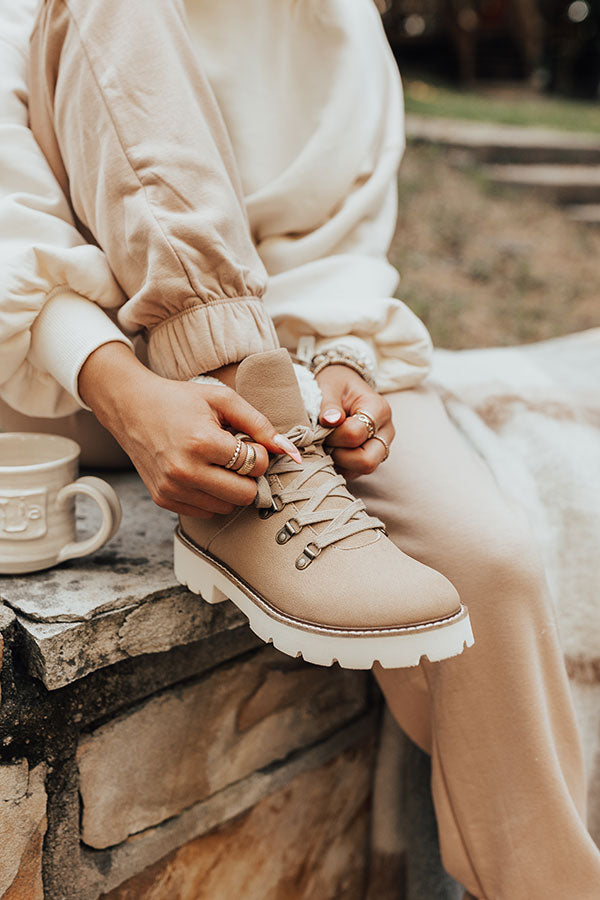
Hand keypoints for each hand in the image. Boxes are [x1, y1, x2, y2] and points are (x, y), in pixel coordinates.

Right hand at [79, 343, 299, 517]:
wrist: (130, 408)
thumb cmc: (180, 400)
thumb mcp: (223, 400)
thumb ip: (260, 424)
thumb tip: (291, 452)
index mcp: (201, 442)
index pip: (254, 465)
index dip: (259, 453)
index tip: (247, 442)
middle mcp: (185, 471)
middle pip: (244, 494)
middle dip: (248, 476)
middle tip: (237, 457)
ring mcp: (172, 489)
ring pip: (227, 507)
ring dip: (230, 488)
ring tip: (216, 463)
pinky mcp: (163, 499)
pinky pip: (206, 512)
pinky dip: (211, 496)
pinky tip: (201, 473)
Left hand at [315, 364, 393, 479]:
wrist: (343, 387)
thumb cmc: (336, 385)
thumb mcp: (329, 386)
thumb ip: (328, 404)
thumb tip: (330, 421)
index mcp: (379, 409)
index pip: (356, 434)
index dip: (334, 435)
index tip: (322, 425)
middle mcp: (385, 432)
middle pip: (367, 461)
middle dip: (339, 455)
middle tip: (325, 440)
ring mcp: (380, 448)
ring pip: (362, 470)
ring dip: (338, 462)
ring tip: (326, 444)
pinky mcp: (371, 459)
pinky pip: (354, 473)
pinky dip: (338, 466)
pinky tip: (329, 450)